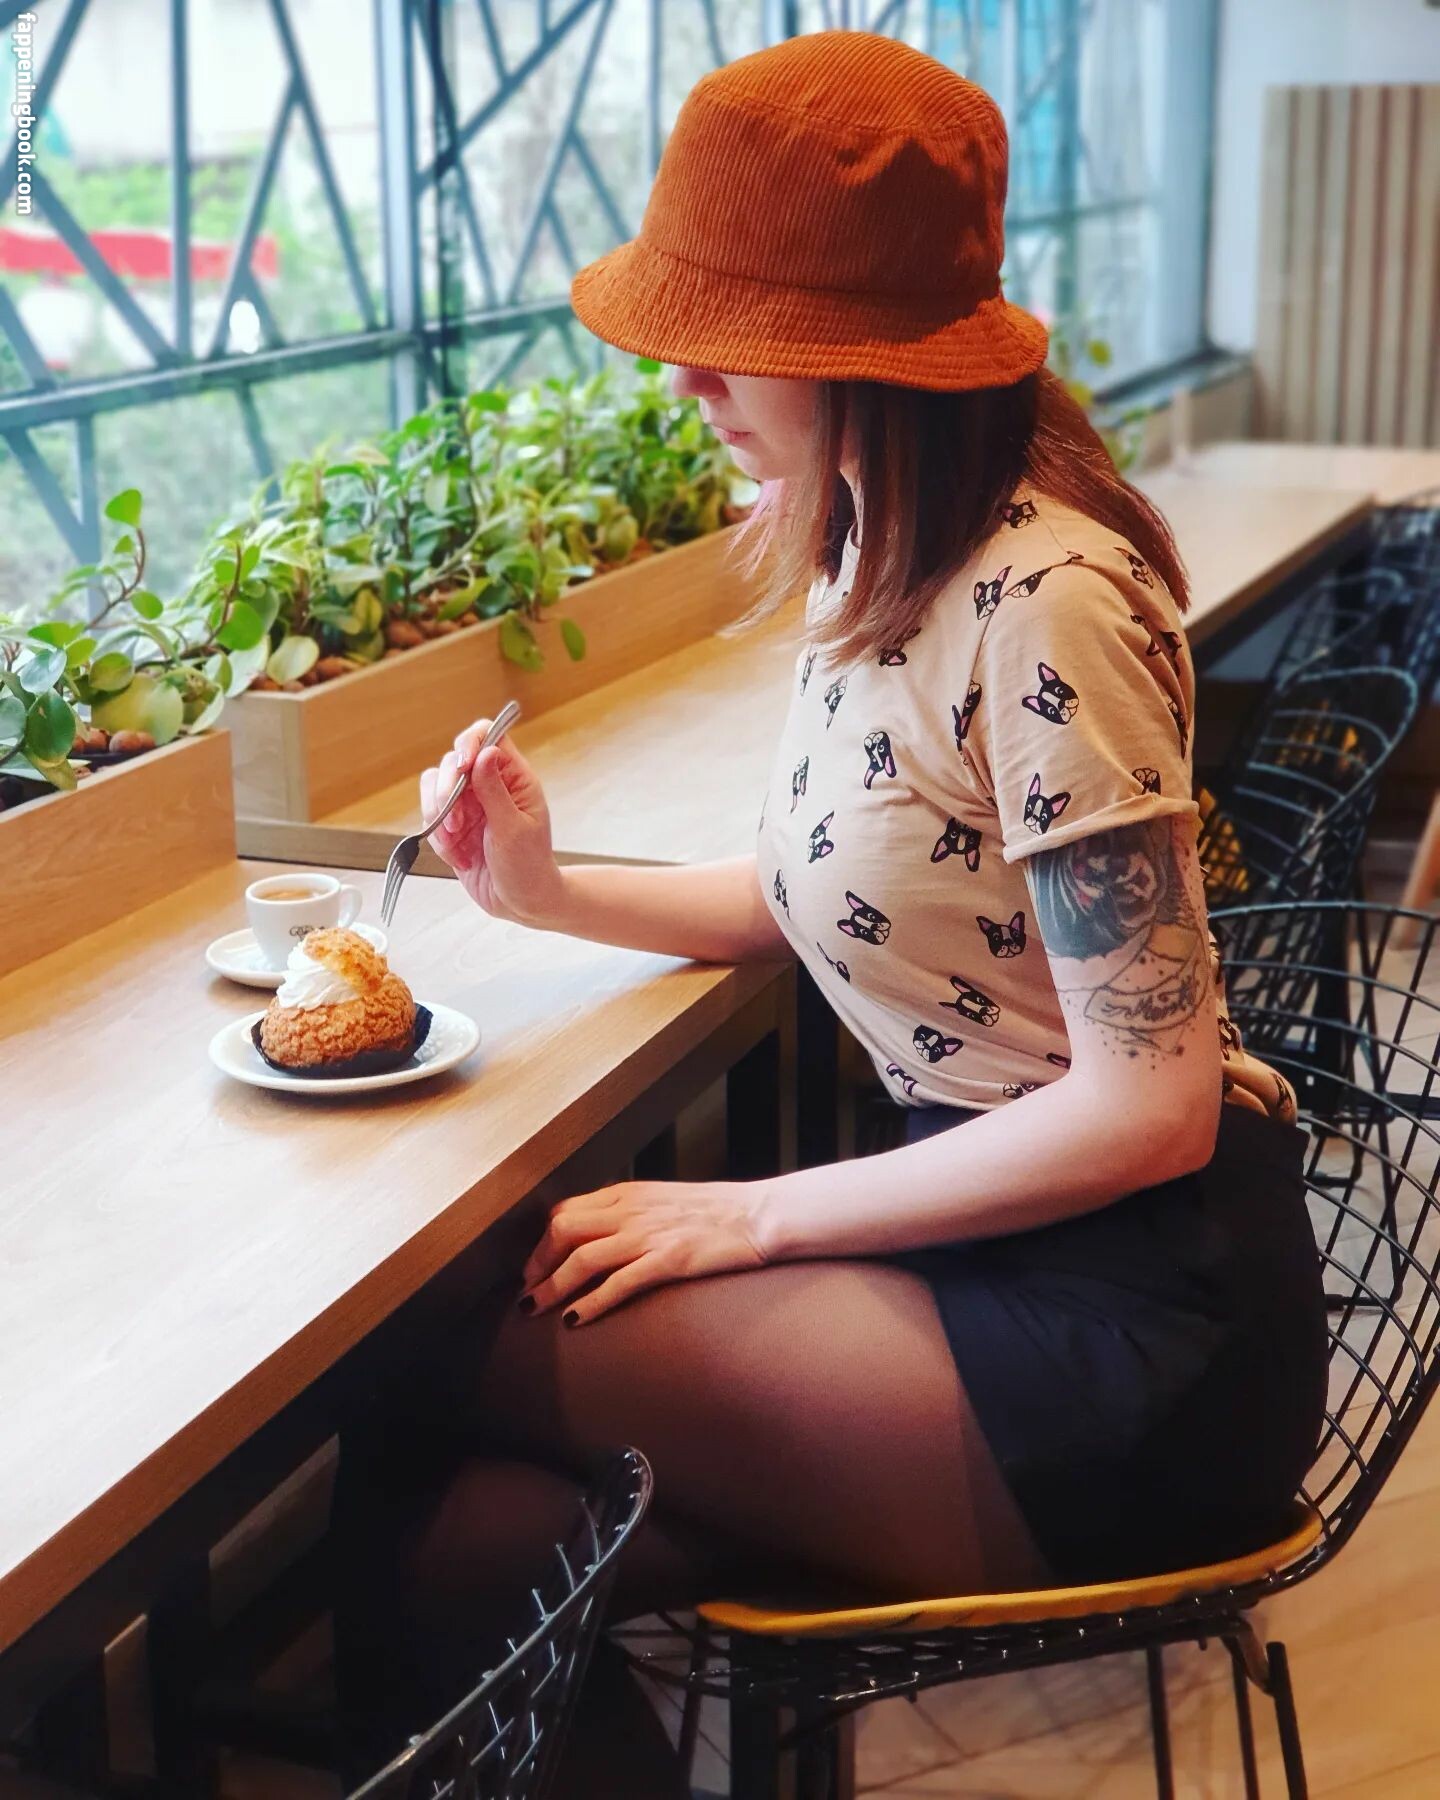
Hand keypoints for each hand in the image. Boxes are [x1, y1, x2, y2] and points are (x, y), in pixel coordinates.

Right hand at [420, 720, 566, 925]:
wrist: (520, 903)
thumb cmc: (529, 868)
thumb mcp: (514, 830)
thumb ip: (496, 791)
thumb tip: (486, 751)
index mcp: (515, 779)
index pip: (489, 737)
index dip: (470, 743)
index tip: (461, 767)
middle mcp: (490, 785)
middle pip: (453, 760)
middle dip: (446, 790)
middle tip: (454, 821)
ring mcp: (469, 804)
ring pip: (434, 786)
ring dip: (437, 814)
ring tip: (454, 841)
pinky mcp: (452, 824)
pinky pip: (430, 816)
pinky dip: (436, 836)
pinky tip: (458, 856)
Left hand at [519, 1179, 768, 1323]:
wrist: (759, 1214)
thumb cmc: (715, 1211)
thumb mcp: (662, 1201)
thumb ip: (630, 1212)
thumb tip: (600, 1236)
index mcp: (627, 1193)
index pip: (566, 1211)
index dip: (541, 1241)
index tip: (533, 1267)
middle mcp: (630, 1209)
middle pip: (562, 1231)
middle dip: (537, 1265)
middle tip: (528, 1292)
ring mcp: (648, 1235)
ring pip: (581, 1259)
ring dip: (552, 1287)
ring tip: (536, 1310)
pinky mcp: (668, 1260)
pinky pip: (617, 1283)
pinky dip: (589, 1303)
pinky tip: (574, 1321)